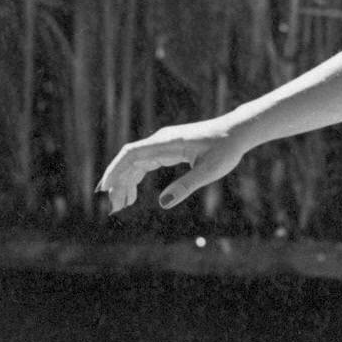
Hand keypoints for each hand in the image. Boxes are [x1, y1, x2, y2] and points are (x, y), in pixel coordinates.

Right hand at [96, 117, 248, 214]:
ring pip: (134, 163)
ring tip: (121, 207)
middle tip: (114, 209)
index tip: (105, 189)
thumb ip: (186, 186)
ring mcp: (162, 144)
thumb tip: (163, 204)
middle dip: (118, 183)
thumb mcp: (208, 171)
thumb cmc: (225, 150)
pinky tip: (133, 196)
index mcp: (166, 143)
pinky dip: (135, 179)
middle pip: (128, 161)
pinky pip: (144, 164)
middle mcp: (160, 141)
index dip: (115, 171)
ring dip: (125, 183)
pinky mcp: (167, 149)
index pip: (131, 155)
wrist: (236, 133)